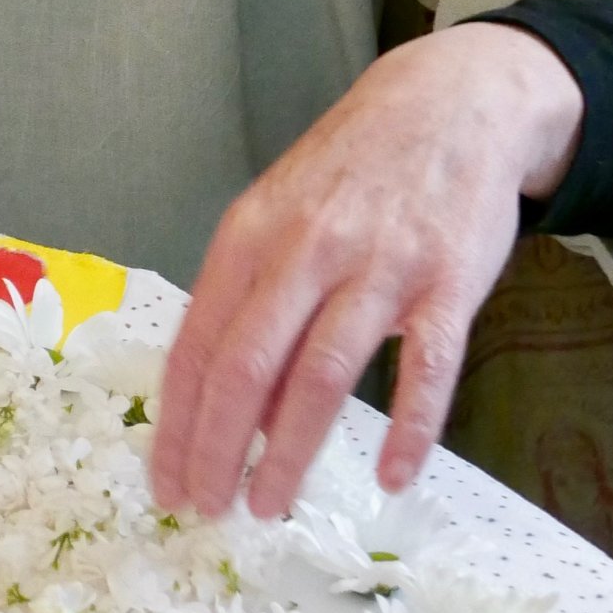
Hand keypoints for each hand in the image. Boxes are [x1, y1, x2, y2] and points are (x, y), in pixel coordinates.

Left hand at [150, 22, 581, 520]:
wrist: (445, 104)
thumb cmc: (347, 173)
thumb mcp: (277, 215)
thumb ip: (251, 298)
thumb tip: (222, 399)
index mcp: (248, 237)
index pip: (197, 344)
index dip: (177, 420)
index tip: (165, 480)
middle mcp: (304, 251)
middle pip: (246, 365)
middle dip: (217, 446)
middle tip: (206, 509)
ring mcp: (378, 266)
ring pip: (323, 374)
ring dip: (290, 451)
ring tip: (268, 505)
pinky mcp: (447, 282)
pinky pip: (427, 368)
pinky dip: (409, 429)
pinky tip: (393, 478)